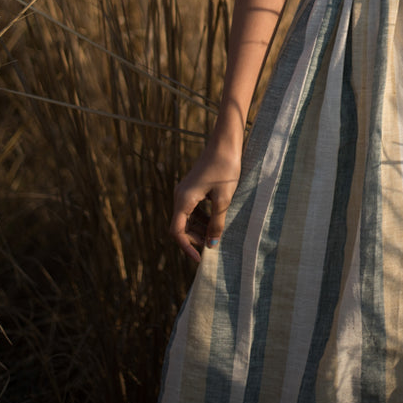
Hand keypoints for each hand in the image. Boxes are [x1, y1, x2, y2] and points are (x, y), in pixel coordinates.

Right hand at [169, 133, 242, 262]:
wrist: (225, 143)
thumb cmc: (225, 169)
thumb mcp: (223, 199)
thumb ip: (217, 223)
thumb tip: (212, 244)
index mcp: (184, 199)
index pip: (177, 231)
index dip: (186, 247)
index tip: (200, 258)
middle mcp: (180, 195)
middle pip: (181, 226)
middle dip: (194, 239)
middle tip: (211, 247)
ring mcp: (186, 191)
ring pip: (187, 218)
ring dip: (198, 229)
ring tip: (214, 236)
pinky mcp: (193, 187)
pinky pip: (192, 209)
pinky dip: (201, 219)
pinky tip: (215, 221)